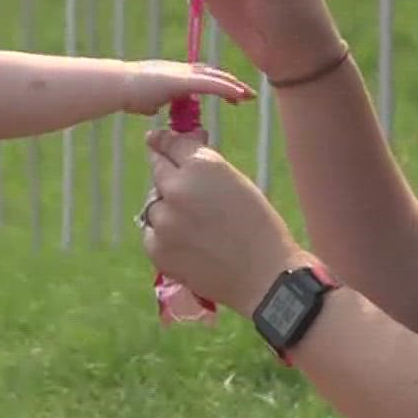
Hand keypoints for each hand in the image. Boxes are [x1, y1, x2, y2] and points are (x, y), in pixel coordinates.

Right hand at [119, 60, 255, 116]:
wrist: (118, 86)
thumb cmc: (128, 94)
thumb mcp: (146, 101)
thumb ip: (154, 103)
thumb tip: (155, 110)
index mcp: (175, 75)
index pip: (203, 76)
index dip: (220, 84)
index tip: (234, 96)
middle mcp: (182, 70)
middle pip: (213, 74)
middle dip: (232, 84)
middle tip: (249, 95)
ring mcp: (183, 73)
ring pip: (215, 77)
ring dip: (234, 86)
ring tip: (248, 95)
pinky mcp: (183, 80)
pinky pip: (210, 84)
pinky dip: (226, 88)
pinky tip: (238, 94)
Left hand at [137, 129, 303, 310]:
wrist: (264, 276)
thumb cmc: (260, 227)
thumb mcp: (237, 182)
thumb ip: (206, 165)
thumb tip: (184, 144)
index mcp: (201, 167)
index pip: (172, 143)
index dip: (165, 141)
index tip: (158, 140)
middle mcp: (176, 189)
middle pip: (158, 169)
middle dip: (166, 171)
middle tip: (178, 184)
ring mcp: (163, 220)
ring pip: (154, 204)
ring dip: (166, 207)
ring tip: (194, 225)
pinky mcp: (156, 248)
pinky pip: (152, 232)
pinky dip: (164, 235)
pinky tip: (188, 244)